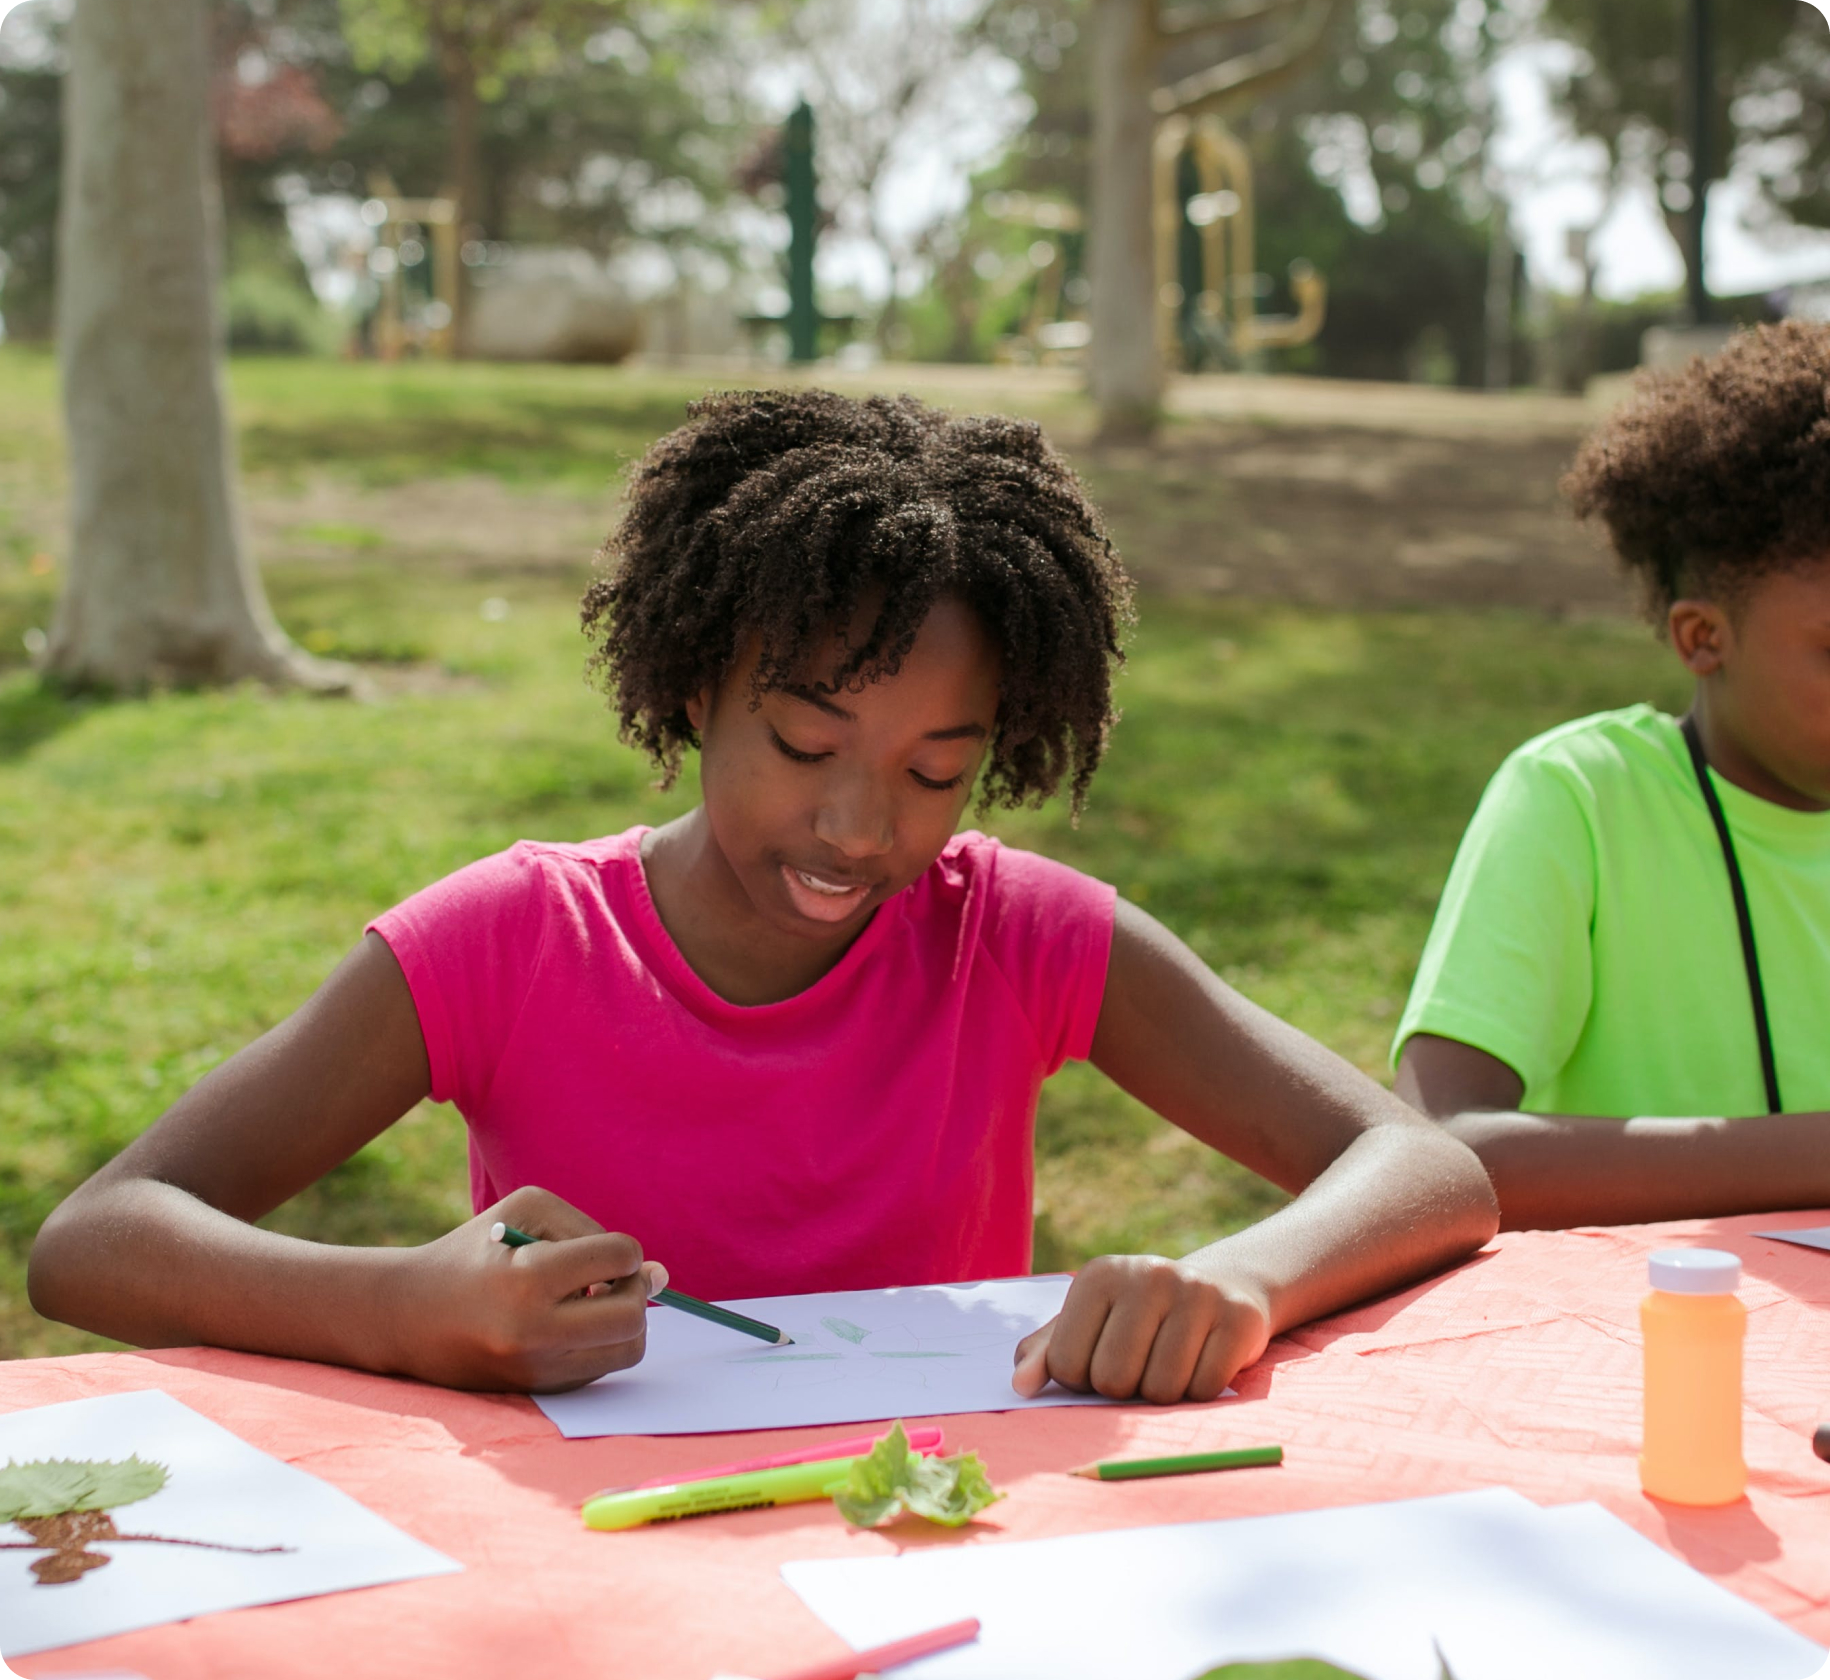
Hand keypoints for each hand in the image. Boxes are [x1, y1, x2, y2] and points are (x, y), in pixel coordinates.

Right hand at [388, 1186, 667, 1392]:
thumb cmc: (474, 1250)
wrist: (408, 1316)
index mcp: (528, 1279)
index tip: (602, 1253)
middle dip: (634, 1290)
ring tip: (592, 1301)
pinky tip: (570, 1323)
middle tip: (611, 1280)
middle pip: (632, 1314)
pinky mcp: (540, 1392)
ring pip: (627, 1348)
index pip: (619, 1258)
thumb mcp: (527, 1211)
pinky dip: (600, 1342)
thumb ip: (595, 1232)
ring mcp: (538, 1369)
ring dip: (625, 1319)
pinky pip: (602, 1367)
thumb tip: (660, 1274)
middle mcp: (534, 1333)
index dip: (622, 1251)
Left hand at [1010, 1254, 1270, 1403]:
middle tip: (1142, 1364)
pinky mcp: (1238, 1317)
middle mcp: (1148, 1275)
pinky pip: (1204, 1389)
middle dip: (1124, 1389)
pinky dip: (1200, 1392)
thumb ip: (1047, 1353)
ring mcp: (1196, 1293)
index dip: (1083, 1380)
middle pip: (1114, 1380)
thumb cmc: (1138, 1317)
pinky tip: (1204, 1361)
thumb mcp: (1089, 1325)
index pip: (1067, 1365)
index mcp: (1100, 1275)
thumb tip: (1020, 1386)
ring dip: (1164, 1393)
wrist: (1221, 1289)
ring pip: (1162, 1390)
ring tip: (1173, 1361)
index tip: (1103, 1358)